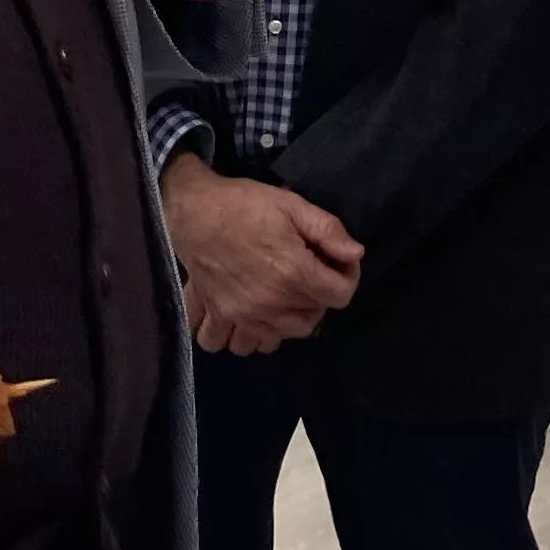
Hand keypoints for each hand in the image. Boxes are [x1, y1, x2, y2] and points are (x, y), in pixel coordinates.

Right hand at [160, 156, 361, 354]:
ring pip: (277, 340)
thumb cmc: (245, 205)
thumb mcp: (293, 206)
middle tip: (306, 276)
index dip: (346, 278)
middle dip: (316, 301)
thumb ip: (329, 231)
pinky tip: (251, 317)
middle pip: (311, 321)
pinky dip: (246, 337)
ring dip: (284, 324)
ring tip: (280, 300)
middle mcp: (271, 303)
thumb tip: (356, 254)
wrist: (194, 210)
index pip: (340, 296)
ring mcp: (243, 315)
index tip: (337, 263)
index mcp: (294, 273)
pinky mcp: (220, 316)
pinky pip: (236, 345)